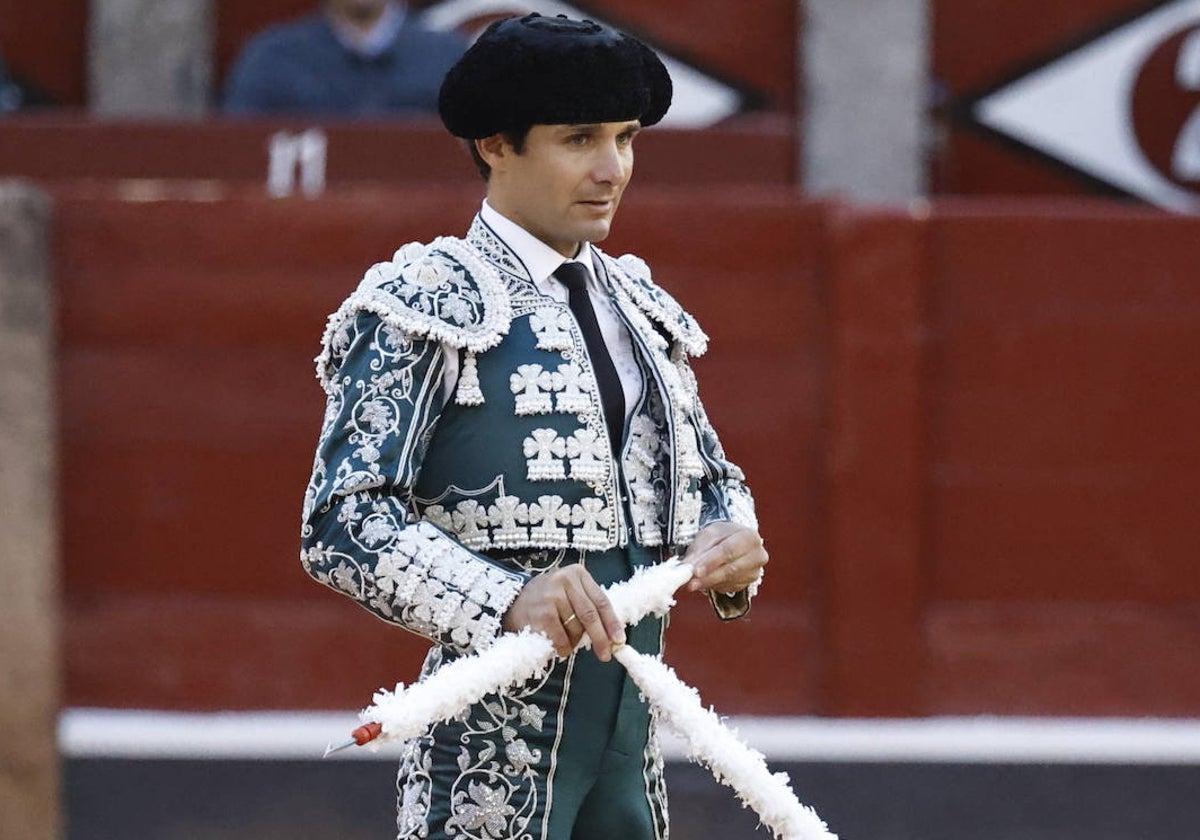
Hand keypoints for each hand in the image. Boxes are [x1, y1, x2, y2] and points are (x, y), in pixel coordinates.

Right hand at [502, 565, 626, 661]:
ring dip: (575, 643)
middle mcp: (565, 580)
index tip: (620, 640)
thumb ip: (588, 606)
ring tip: (568, 644)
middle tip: (606, 655)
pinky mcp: (542, 613)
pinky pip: (562, 638)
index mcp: (577, 574)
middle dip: (601, 638)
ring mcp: (552, 596)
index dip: (612, 622)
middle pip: (591, 615)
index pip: (601, 600)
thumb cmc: (546, 600)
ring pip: (576, 628)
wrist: (510, 601)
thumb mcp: (568, 592)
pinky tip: (559, 648)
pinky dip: (563, 648)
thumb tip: (612, 635)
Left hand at [682, 522, 767, 593]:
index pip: (729, 550)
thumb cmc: (722, 536)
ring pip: (729, 581)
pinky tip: (706, 581)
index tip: (696, 571)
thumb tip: (688, 566)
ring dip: (709, 583)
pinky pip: (729, 587)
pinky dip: (715, 586)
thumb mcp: (708, 535)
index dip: (711, 562)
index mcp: (749, 536)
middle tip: (691, 582)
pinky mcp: (748, 582)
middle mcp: (757, 555)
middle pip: (731, 569)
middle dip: (708, 577)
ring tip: (692, 583)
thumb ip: (699, 550)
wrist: (733, 540)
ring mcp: (754, 570)